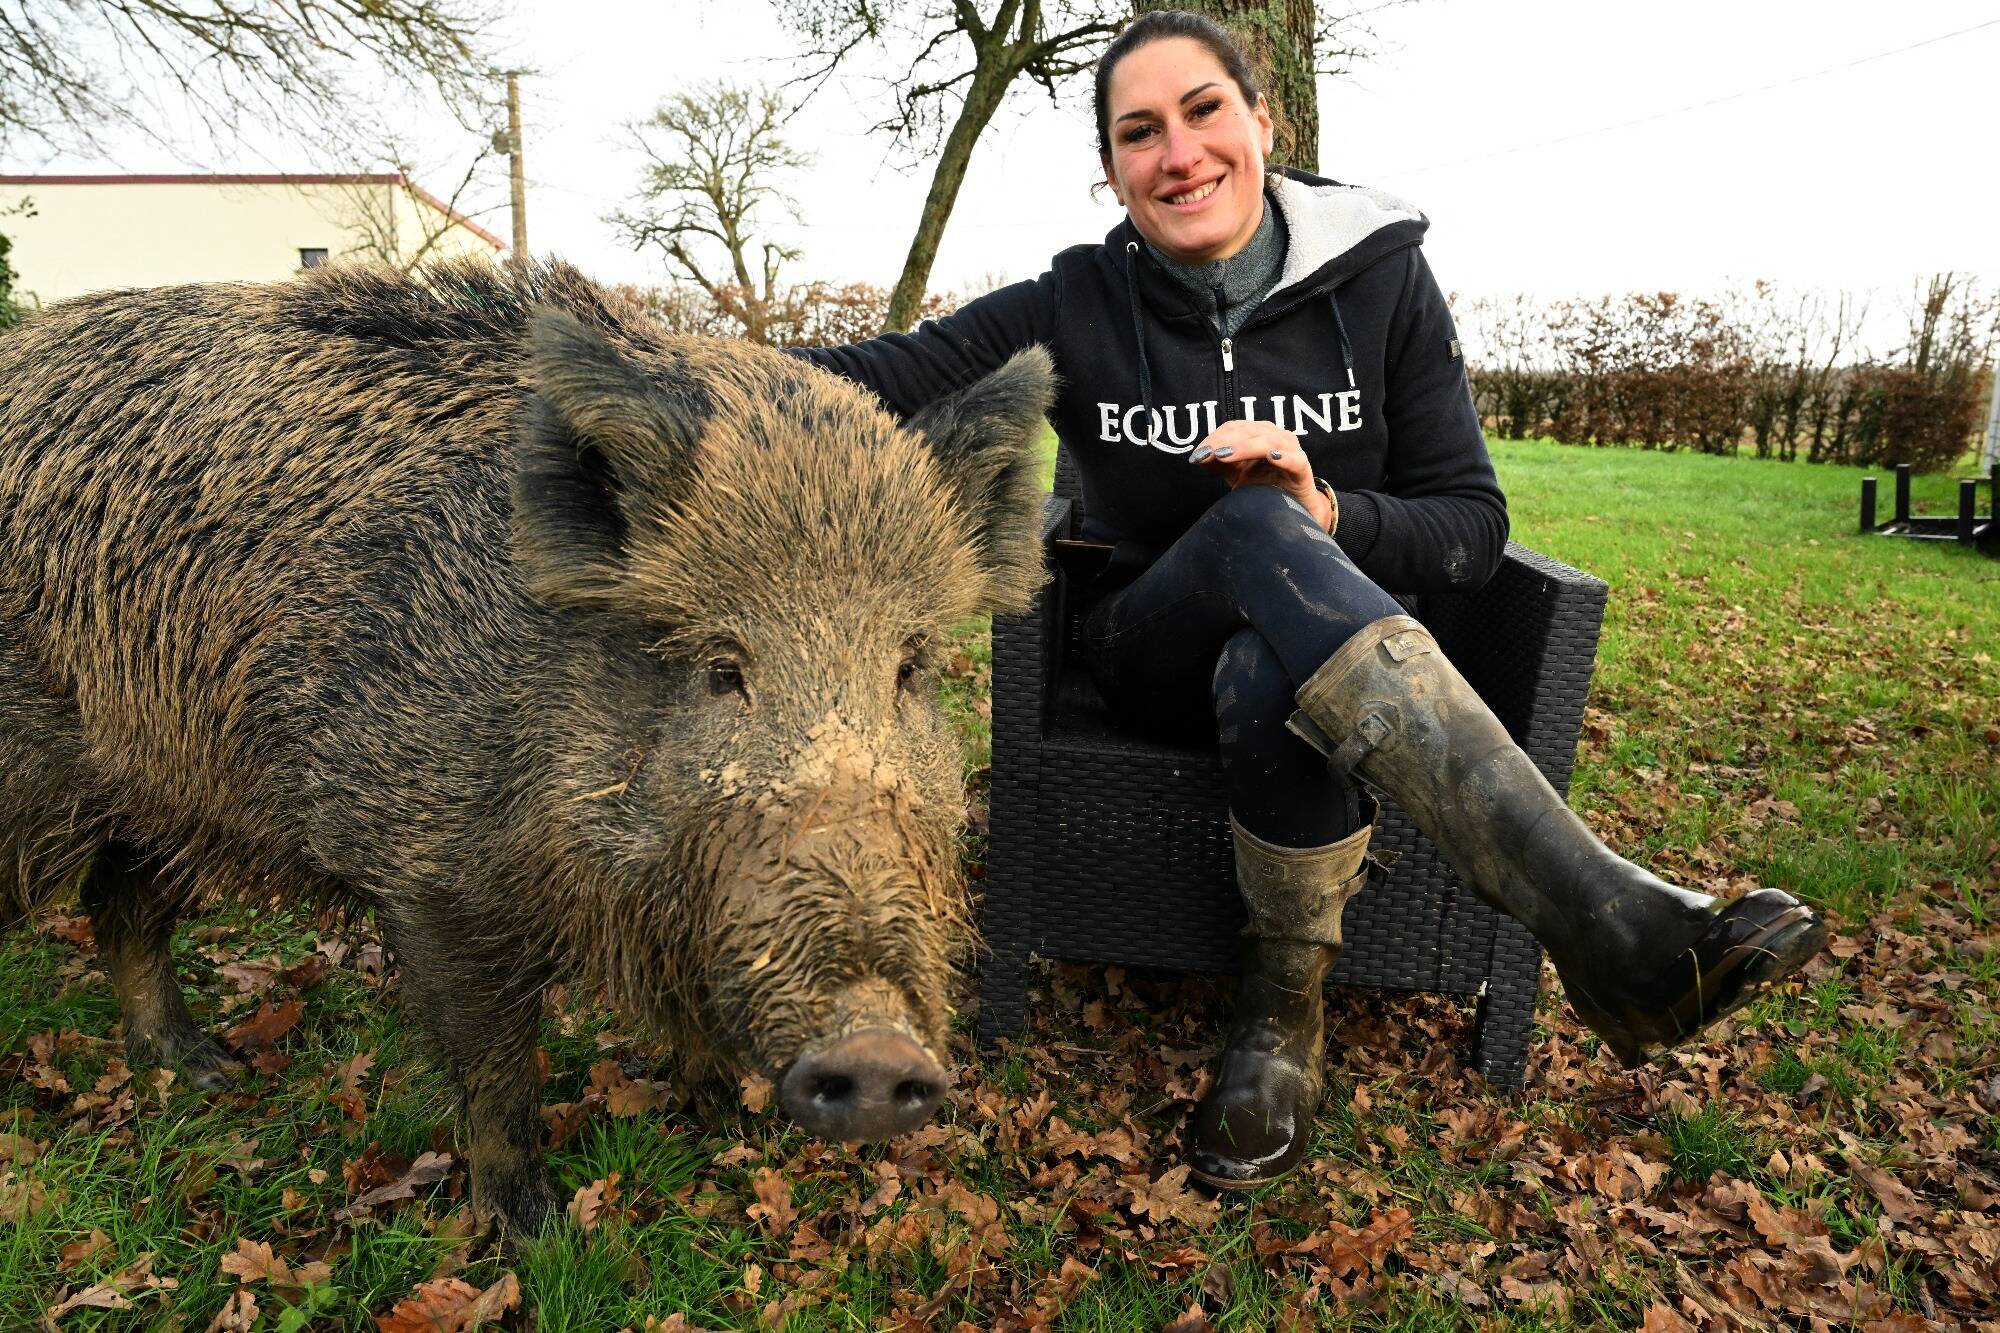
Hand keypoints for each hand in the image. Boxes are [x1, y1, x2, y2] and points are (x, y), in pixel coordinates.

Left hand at [1189, 420, 1333, 531]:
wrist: (1292, 507)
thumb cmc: (1263, 486)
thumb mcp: (1234, 473)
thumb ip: (1217, 463)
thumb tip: (1197, 456)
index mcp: (1258, 433)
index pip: (1233, 428)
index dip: (1214, 438)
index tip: (1197, 455)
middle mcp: (1275, 435)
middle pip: (1248, 431)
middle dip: (1224, 442)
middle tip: (1207, 455)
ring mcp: (1290, 449)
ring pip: (1268, 440)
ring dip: (1245, 447)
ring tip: (1225, 455)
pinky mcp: (1302, 466)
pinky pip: (1294, 459)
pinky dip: (1283, 456)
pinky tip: (1271, 457)